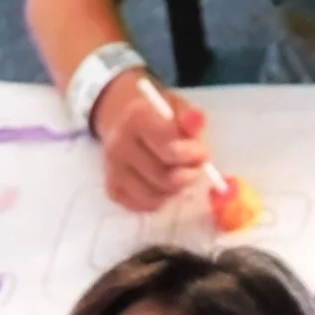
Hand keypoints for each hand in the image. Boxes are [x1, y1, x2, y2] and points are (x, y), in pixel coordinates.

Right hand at [90, 69, 210, 212]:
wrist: (123, 122)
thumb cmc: (158, 117)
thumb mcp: (178, 109)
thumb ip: (190, 120)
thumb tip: (197, 121)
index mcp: (136, 120)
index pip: (168, 148)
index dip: (191, 155)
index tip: (202, 154)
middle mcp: (119, 147)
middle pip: (164, 177)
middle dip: (187, 175)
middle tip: (195, 167)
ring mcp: (113, 171)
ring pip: (154, 197)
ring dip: (174, 190)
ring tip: (179, 175)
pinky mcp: (112, 190)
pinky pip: (144, 206)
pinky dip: (160, 199)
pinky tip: (163, 184)